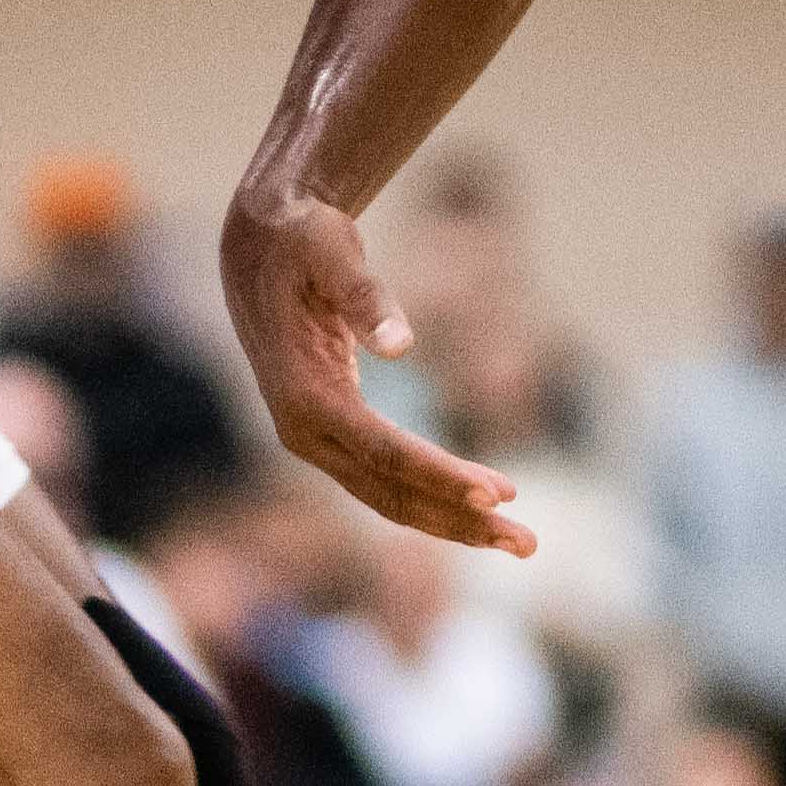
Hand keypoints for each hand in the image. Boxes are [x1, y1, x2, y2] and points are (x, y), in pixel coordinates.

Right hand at [219, 184, 530, 556]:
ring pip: (388, 497)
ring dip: (452, 521)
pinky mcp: (330, 437)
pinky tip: (477, 511)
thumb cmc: (302, 242)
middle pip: (389, 491)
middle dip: (459, 519)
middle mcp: (304, 432)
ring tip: (517, 540)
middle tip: (528, 542)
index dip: (440, 474)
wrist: (258, 249)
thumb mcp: (331, 252)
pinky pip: (385, 481)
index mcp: (304, 396)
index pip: (383, 450)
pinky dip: (432, 499)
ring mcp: (315, 441)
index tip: (496, 494)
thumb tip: (399, 345)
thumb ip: (363, 297)